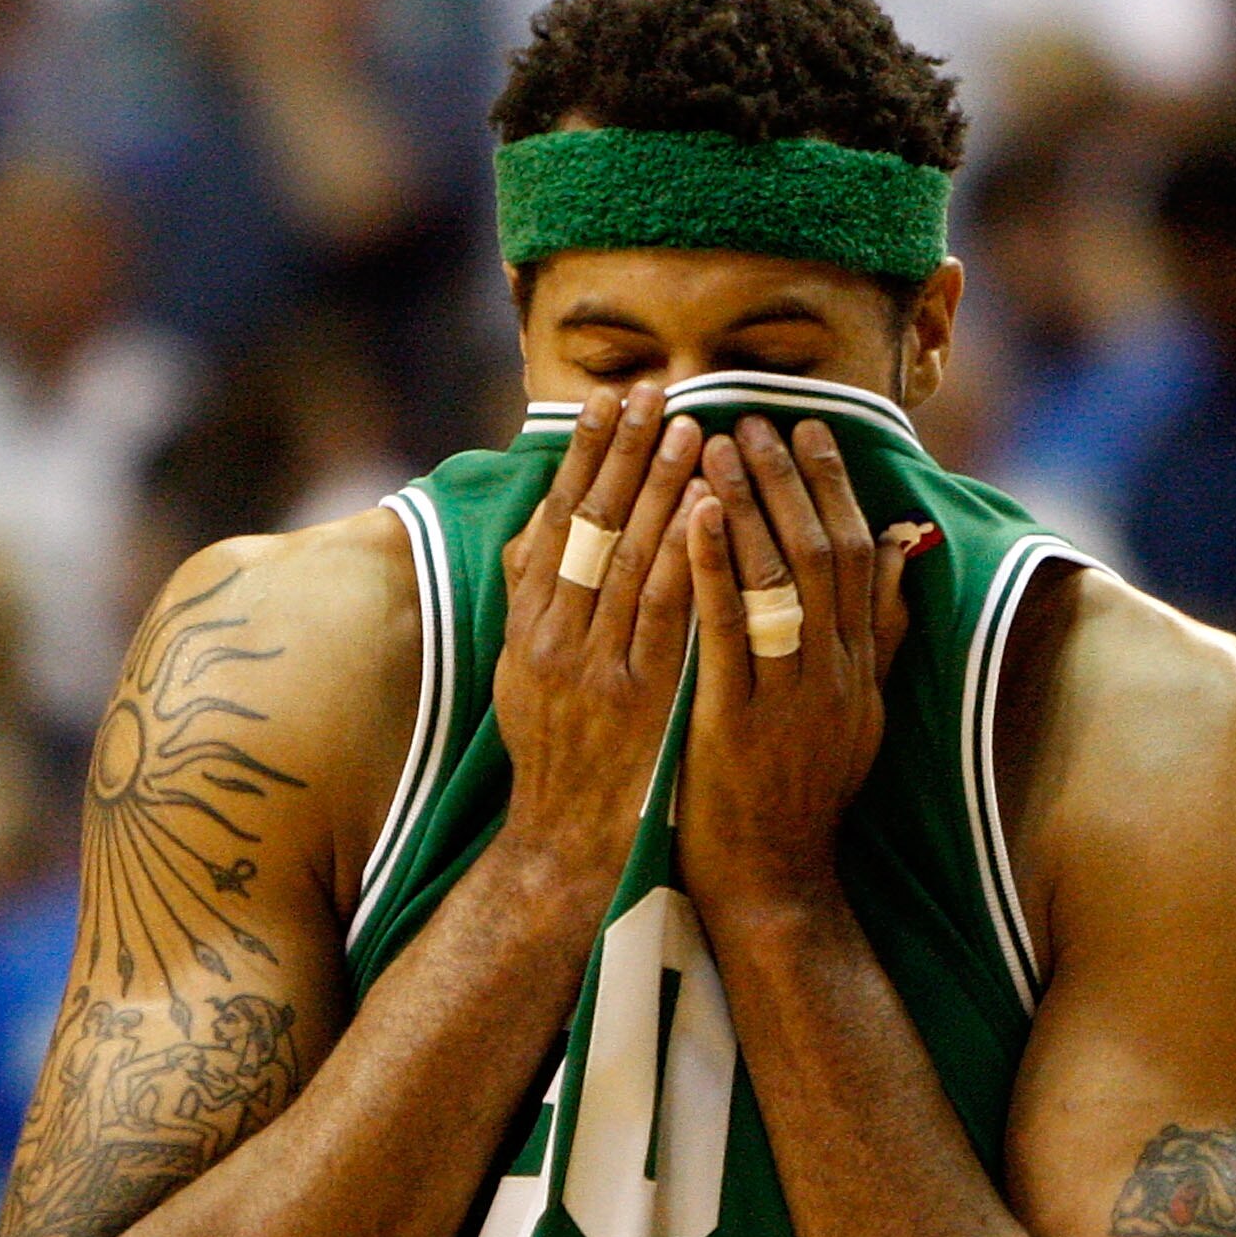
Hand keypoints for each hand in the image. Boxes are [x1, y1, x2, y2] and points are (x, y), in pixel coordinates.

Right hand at [491, 381, 701, 905]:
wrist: (566, 844)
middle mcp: (555, 638)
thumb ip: (533, 597)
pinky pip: (669, 615)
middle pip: (592, 526)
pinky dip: (689, 558)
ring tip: (694, 431)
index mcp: (528, 624)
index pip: (557, 519)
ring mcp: (599, 668)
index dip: (584, 455)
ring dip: (663, 490)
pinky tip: (711, 514)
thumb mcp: (524, 670)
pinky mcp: (642, 698)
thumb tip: (536, 522)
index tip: (611, 401)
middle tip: (659, 392)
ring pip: (632, 560)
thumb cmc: (553, 752)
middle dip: (626, 453)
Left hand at [676, 417, 911, 923]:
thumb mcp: (860, 710)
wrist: (775, 883)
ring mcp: (792, 699)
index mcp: (861, 668)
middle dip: (788, 480)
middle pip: (825, 554)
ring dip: (748, 507)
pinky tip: (690, 518)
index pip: (859, 555)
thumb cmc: (801, 794)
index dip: (833, 486)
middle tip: (753, 418)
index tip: (805, 430)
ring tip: (715, 445)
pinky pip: (729, 632)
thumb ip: (884, 630)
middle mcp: (837, 675)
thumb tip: (909, 548)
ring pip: (780, 582)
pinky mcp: (739, 724)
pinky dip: (713, 569)